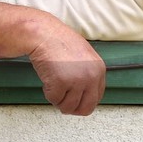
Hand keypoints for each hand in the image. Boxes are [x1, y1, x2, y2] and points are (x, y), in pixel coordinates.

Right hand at [0, 0, 106, 115]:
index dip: (83, 102)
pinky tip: (47, 79)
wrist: (44, 33)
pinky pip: (54, 99)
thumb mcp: (83, 57)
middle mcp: (91, 76)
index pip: (96, 98)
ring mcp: (77, 80)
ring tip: (54, 83)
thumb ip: (88, 74)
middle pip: (85, 108)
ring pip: (68, 107)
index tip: (74, 100)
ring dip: (58, 99)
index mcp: (99, 69)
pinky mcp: (61, 83)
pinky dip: (48, 93)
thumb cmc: (59, 41)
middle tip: (63, 100)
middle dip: (72, 108)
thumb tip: (85, 94)